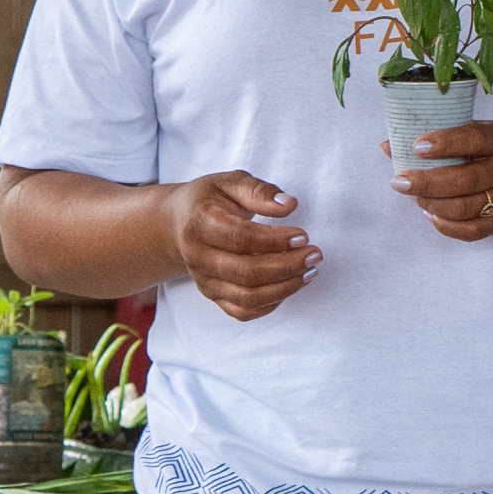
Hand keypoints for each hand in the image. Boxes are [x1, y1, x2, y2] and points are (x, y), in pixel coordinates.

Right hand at [161, 172, 316, 321]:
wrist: (177, 223)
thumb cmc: (209, 200)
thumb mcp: (230, 182)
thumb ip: (259, 191)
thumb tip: (289, 205)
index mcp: (199, 225)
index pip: (241, 239)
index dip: (276, 241)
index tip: (303, 236)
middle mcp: (198, 258)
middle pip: (246, 273)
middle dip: (287, 266)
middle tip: (314, 254)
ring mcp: (204, 281)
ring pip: (247, 297)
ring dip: (285, 288)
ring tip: (310, 271)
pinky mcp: (212, 295)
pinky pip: (242, 311)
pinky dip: (271, 304)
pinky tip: (290, 285)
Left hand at [386, 121, 492, 240]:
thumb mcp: (486, 134)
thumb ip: (444, 137)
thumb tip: (388, 146)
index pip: (475, 140)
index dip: (445, 143)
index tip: (417, 146)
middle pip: (464, 180)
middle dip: (426, 182)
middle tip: (399, 181)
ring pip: (463, 208)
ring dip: (431, 203)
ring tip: (414, 196)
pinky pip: (471, 232)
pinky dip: (445, 226)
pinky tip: (430, 214)